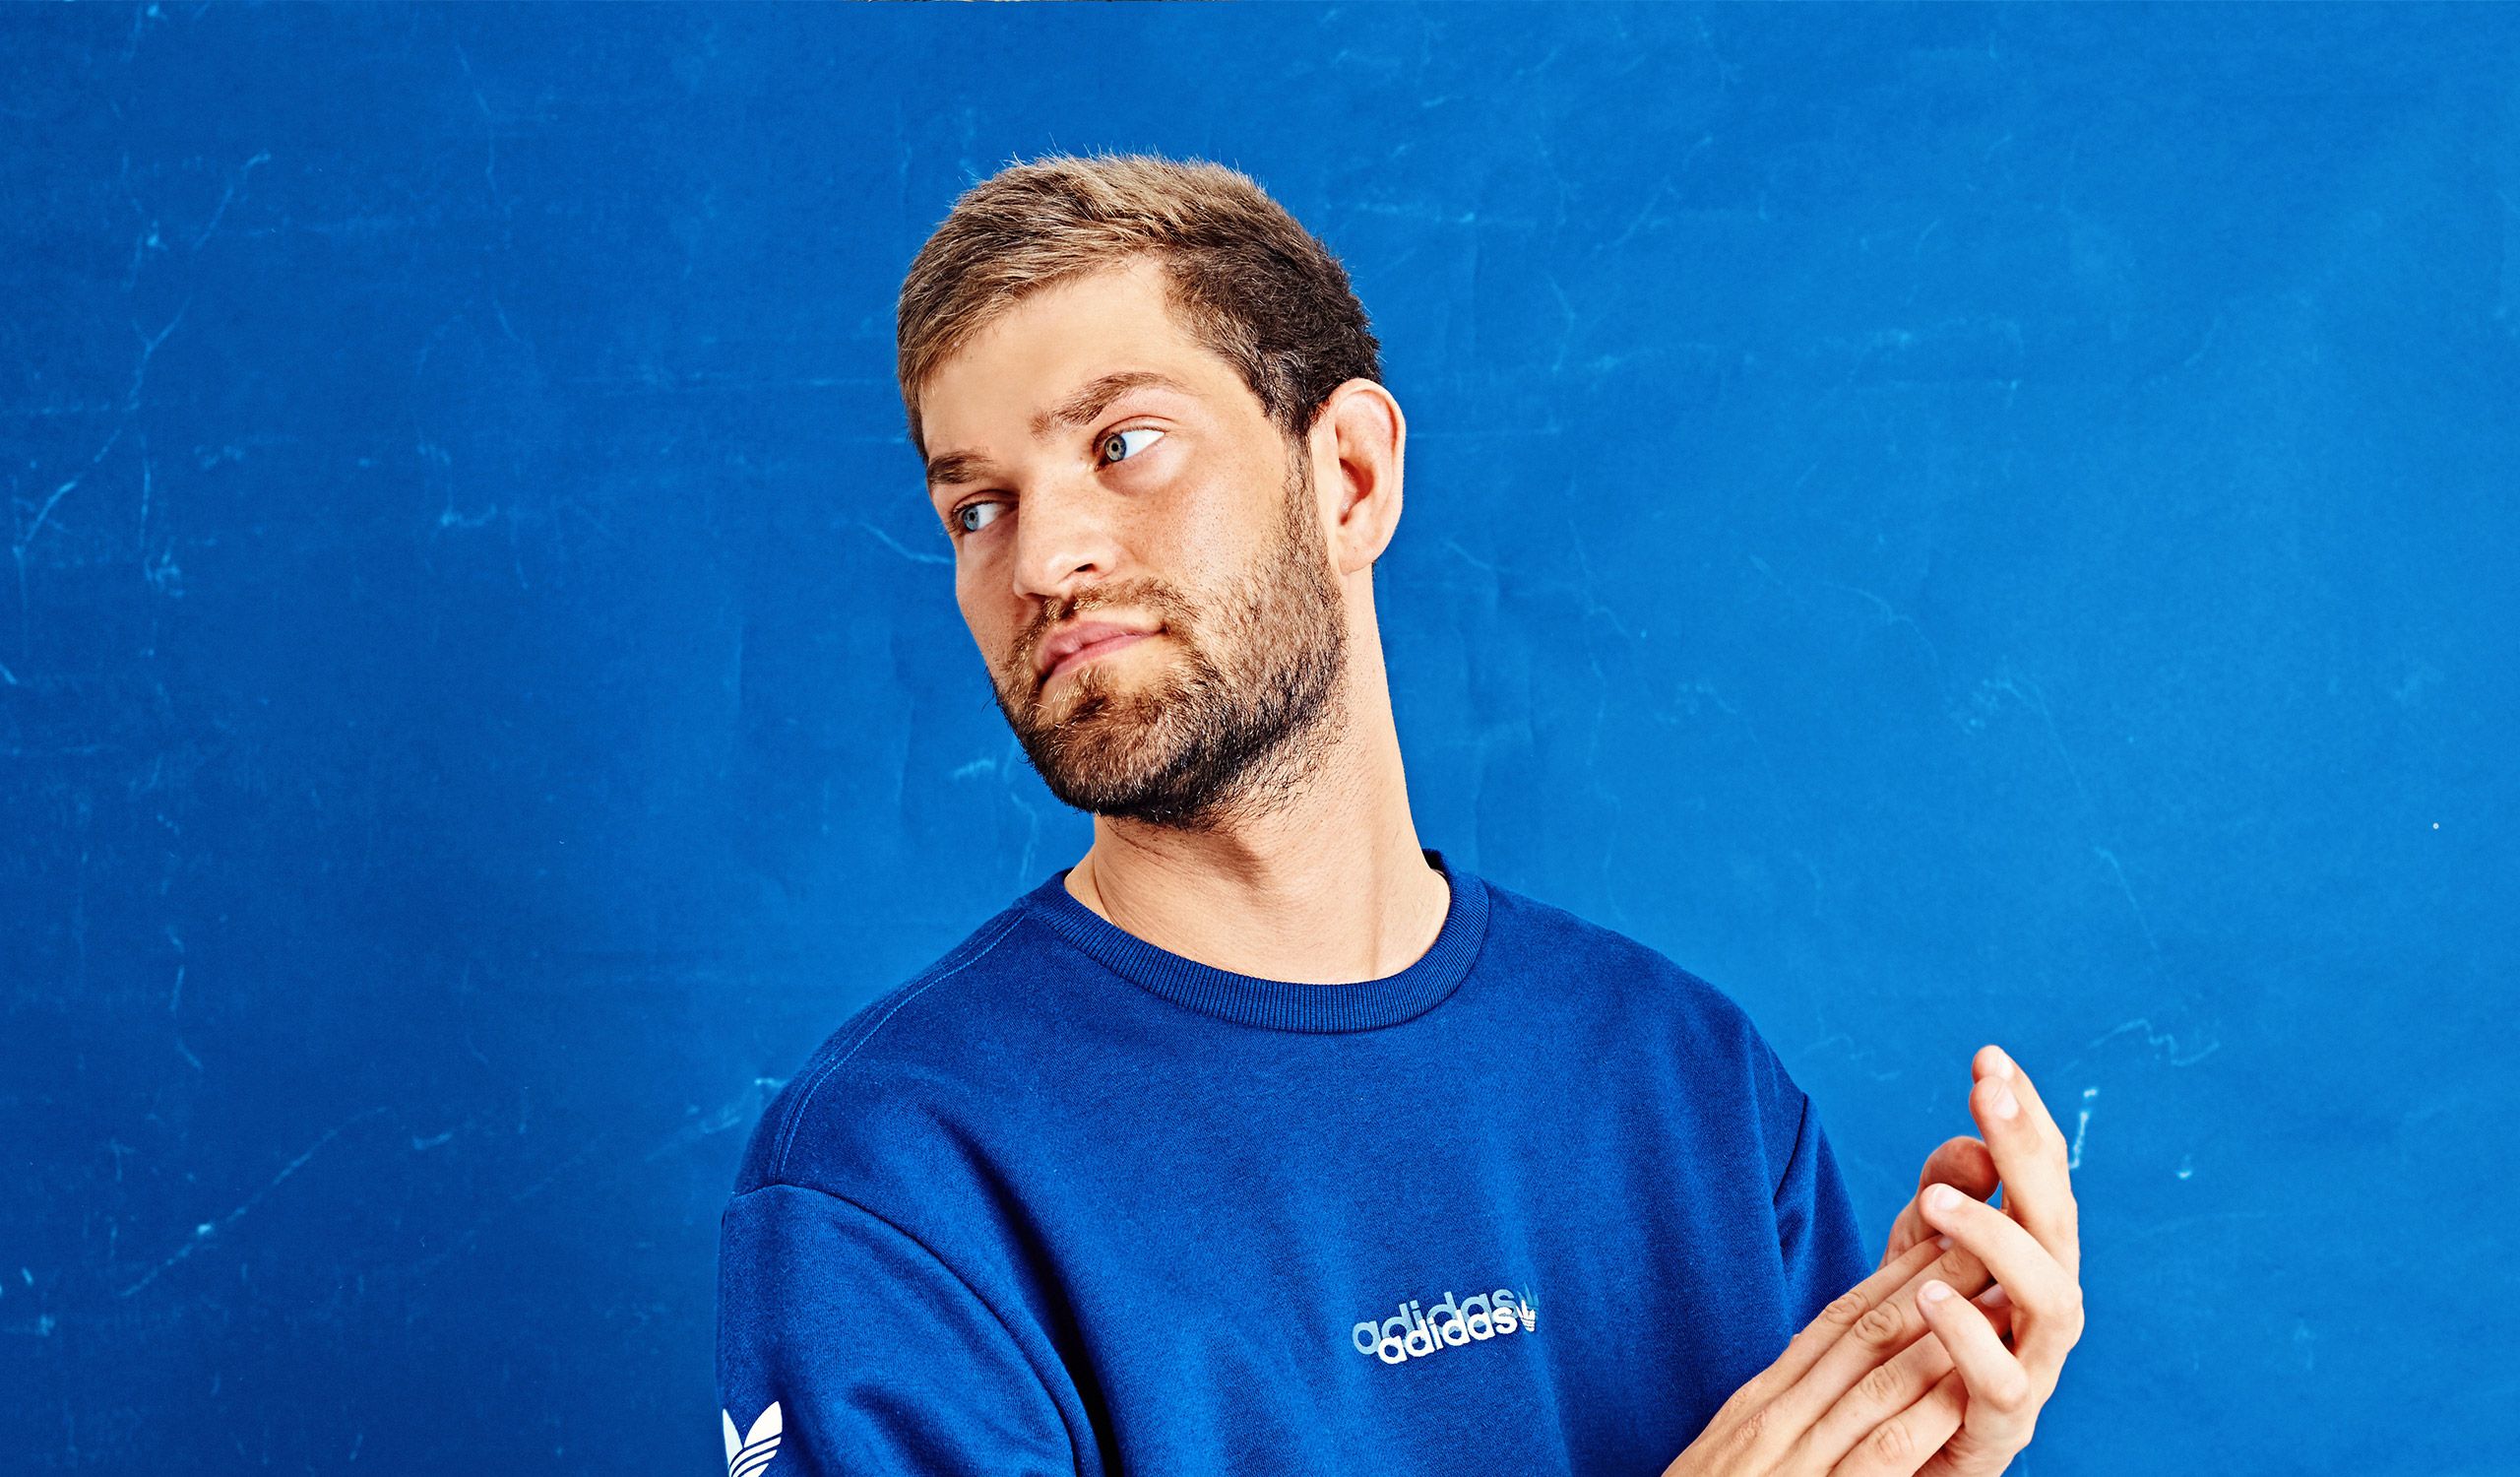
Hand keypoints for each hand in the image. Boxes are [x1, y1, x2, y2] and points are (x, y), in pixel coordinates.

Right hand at [1657, 1235, 2011, 1475]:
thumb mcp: (1729, 1460)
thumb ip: (1774, 1423)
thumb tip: (1815, 1381)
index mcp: (1756, 1407)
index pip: (1833, 1325)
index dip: (1891, 1277)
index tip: (1939, 1237)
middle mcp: (1774, 1420)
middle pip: (1863, 1336)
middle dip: (1929, 1284)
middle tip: (1984, 1238)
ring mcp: (1794, 1461)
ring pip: (1877, 1382)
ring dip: (1945, 1336)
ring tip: (1998, 1297)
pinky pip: (1881, 1453)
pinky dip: (1924, 1418)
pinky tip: (1967, 1389)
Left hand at [1905, 1046, 2085, 1473]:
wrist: (1893, 1455)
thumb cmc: (1916, 1349)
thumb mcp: (1917, 1258)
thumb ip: (1943, 1197)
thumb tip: (1971, 1142)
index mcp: (2029, 1262)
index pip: (2041, 1179)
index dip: (2022, 1120)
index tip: (1989, 1057)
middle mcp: (2043, 1312)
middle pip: (2059, 1225)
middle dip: (2029, 1154)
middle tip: (1986, 1094)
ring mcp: (2032, 1371)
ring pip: (2055, 1303)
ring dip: (2001, 1241)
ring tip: (1935, 1202)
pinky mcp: (1999, 1431)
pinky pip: (2004, 1387)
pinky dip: (1970, 1338)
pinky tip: (1928, 1296)